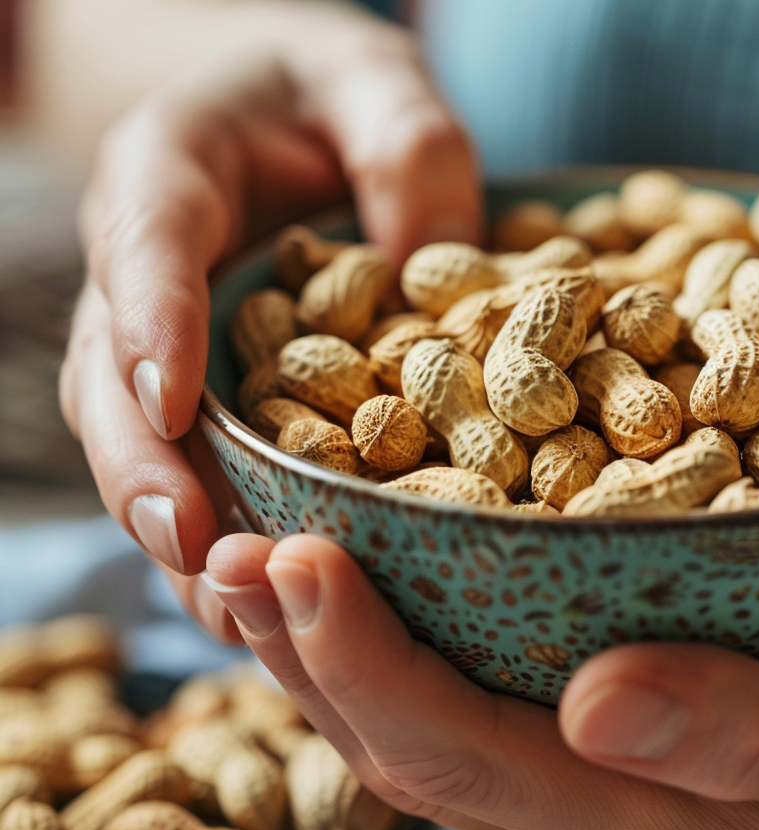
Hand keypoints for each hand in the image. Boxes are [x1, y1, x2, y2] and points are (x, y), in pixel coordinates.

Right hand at [60, 14, 480, 639]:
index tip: (170, 400)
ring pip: (142, 440)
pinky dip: (225, 532)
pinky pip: (200, 466)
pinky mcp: (209, 398)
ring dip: (177, 525)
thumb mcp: (379, 85)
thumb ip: (406, 146)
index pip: (149, 241)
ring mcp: (169, 342)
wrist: (303, 115)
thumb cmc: (339, 95)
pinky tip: (264, 605)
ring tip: (227, 608)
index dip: (152, 319)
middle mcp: (150, 271)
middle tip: (189, 543)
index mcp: (172, 173)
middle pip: (116, 370)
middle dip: (144, 462)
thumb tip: (434, 269)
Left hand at [203, 532, 758, 829]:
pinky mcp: (573, 735)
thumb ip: (756, 734)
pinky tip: (346, 557)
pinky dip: (380, 630)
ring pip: (406, 725)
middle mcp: (581, 818)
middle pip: (401, 746)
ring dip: (315, 643)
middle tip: (230, 535)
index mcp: (646, 829)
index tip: (298, 554)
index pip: (460, 754)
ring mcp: (570, 783)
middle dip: (302, 648)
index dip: (364, 663)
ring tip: (245, 541)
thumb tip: (599, 701)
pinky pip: (451, 691)